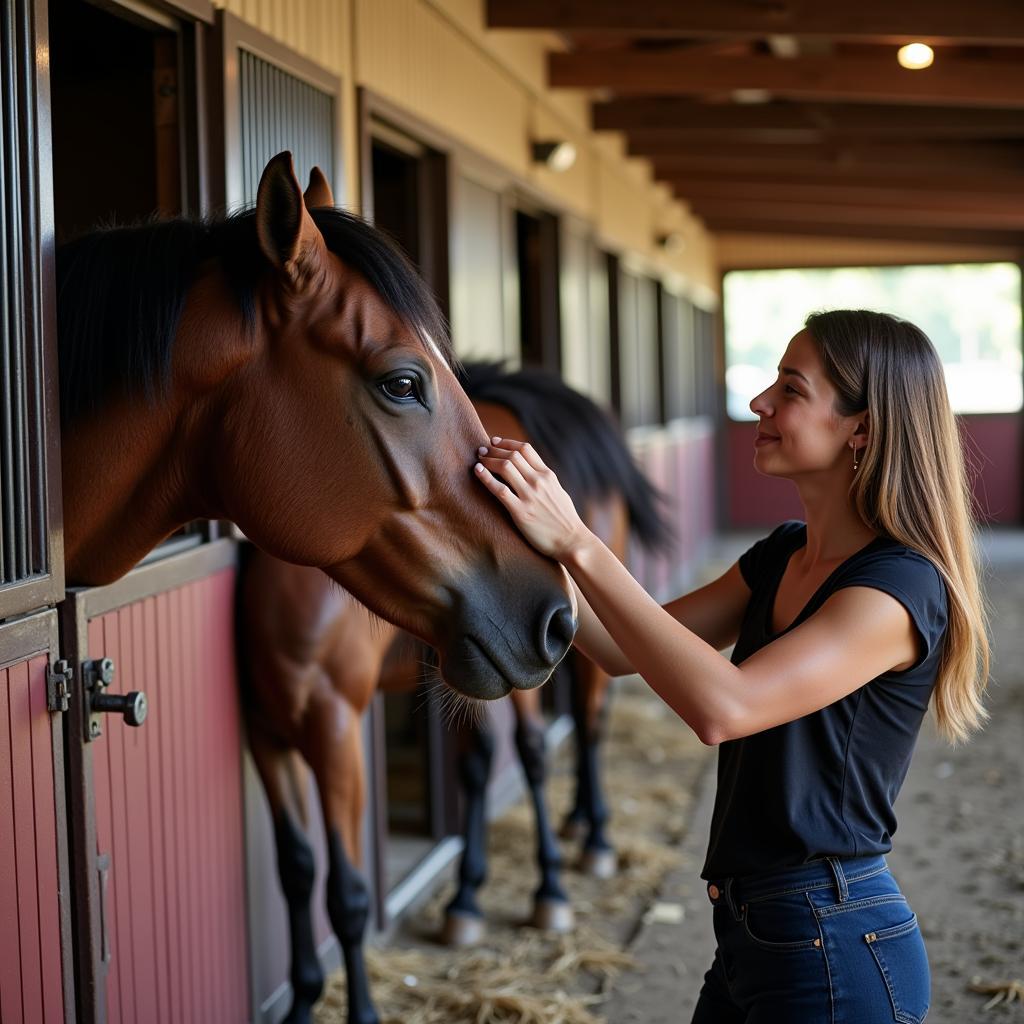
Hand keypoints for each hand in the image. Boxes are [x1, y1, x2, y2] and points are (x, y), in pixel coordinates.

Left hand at [474, 437, 590, 560]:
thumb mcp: (558, 492)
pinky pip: (499, 490)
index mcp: (548, 475)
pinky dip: (486, 478)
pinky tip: (477, 471)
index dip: (506, 443)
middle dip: (494, 450)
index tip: (494, 442)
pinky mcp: (521, 512)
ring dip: (488, 460)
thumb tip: (532, 472)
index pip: (525, 449)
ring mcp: (530, 496)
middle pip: (512, 456)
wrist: (571, 541)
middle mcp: (539, 482)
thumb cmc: (565, 519)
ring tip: (478, 459)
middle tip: (481, 450)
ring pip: (505, 468)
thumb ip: (545, 480)